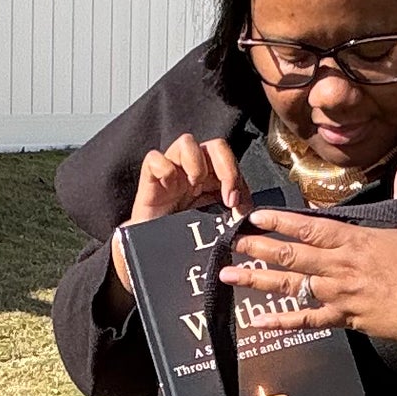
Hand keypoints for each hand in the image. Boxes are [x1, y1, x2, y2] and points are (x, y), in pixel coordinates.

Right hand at [110, 132, 247, 291]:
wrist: (157, 254)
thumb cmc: (185, 237)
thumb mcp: (216, 225)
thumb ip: (233, 214)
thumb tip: (247, 211)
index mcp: (212, 176)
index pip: (231, 160)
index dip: (237, 177)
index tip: (236, 205)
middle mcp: (194, 168)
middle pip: (216, 145)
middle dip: (226, 168)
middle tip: (226, 196)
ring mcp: (171, 169)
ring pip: (186, 142)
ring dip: (196, 164)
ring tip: (193, 187)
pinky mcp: (149, 176)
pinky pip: (155, 158)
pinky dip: (164, 169)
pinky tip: (168, 187)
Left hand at [223, 155, 396, 395]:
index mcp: (356, 241)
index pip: (310, 228)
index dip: (280, 222)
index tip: (255, 217)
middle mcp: (341, 267)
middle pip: (291, 255)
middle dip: (257, 248)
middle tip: (229, 243)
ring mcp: (339, 295)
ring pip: (291, 285)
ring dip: (258, 280)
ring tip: (229, 275)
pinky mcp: (345, 319)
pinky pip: (307, 321)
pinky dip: (282, 322)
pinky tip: (257, 321)